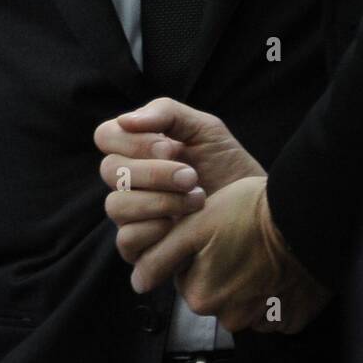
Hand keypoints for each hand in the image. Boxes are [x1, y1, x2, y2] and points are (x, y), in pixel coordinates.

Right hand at [95, 98, 264, 264]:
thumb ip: (166, 113)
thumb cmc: (227, 166)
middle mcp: (128, 181)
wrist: (256, 210)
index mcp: (138, 148)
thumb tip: (125, 120)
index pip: (106, 135)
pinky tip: (180, 228)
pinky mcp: (140, 249)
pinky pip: (126, 240)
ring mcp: (131, 216)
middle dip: (154, 172)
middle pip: (109, 170)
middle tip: (191, 177)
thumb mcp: (205, 129)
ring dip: (159, 201)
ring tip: (197, 200)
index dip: (133, 141)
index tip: (170, 146)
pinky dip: (154, 230)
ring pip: (116, 205)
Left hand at [130, 176, 331, 334]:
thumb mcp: (196, 224)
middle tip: (241, 238)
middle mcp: (229, 319)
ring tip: (262, 250)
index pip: (188, 277)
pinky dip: (275, 293)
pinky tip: (280, 268)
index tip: (218, 234)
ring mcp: (263, 323)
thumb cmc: (250, 213)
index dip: (198, 252)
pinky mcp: (291, 320)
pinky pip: (274, 310)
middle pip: (215, 292)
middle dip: (222, 269)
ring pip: (244, 302)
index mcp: (201, 297)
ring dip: (249, 282)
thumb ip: (161, 255)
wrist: (306, 218)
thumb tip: (138, 283)